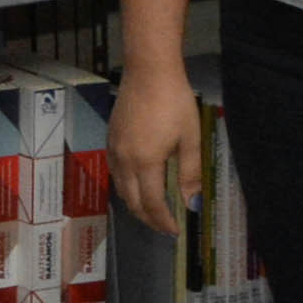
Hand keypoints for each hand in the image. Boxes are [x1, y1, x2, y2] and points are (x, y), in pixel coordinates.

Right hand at [107, 63, 201, 240]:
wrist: (148, 71)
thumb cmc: (174, 102)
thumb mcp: (190, 138)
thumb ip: (190, 173)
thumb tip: (192, 203)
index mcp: (145, 162)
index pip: (152, 203)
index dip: (163, 220)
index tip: (175, 230)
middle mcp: (124, 160)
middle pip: (132, 201)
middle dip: (148, 218)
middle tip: (165, 225)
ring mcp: (114, 149)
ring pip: (120, 188)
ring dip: (135, 204)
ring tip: (152, 210)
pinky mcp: (110, 139)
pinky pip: (115, 173)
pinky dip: (126, 187)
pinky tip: (138, 184)